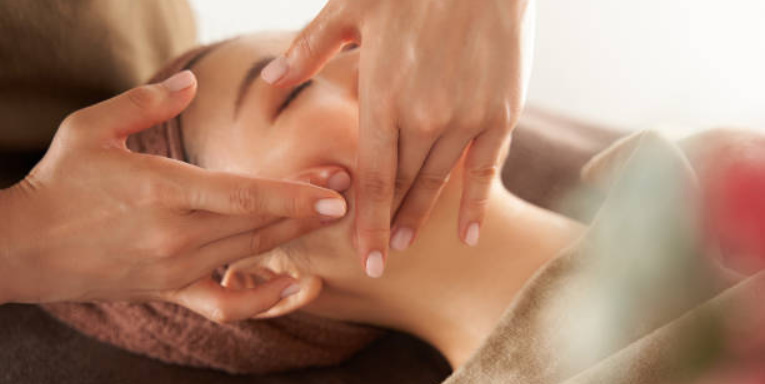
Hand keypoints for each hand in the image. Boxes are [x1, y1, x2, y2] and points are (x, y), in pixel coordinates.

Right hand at [0, 71, 350, 322]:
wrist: (21, 248)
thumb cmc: (59, 182)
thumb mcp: (90, 128)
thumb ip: (145, 104)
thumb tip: (192, 86)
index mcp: (161, 190)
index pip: (243, 196)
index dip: (294, 196)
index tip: (337, 191)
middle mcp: (175, 235)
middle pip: (260, 224)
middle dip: (310, 207)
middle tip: (350, 188)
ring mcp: (175, 268)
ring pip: (252, 254)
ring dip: (296, 237)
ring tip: (330, 217)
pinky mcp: (170, 290)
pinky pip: (227, 304)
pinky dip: (264, 299)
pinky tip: (295, 285)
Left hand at [262, 0, 535, 276]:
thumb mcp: (350, 6)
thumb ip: (310, 50)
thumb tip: (271, 80)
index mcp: (383, 97)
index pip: (371, 179)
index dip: (366, 223)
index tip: (362, 260)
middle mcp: (424, 118)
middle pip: (402, 187)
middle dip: (387, 225)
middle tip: (377, 258)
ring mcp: (466, 118)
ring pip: (438, 182)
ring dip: (420, 217)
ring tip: (404, 246)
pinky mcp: (501, 112)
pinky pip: (485, 170)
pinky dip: (475, 204)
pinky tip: (467, 234)